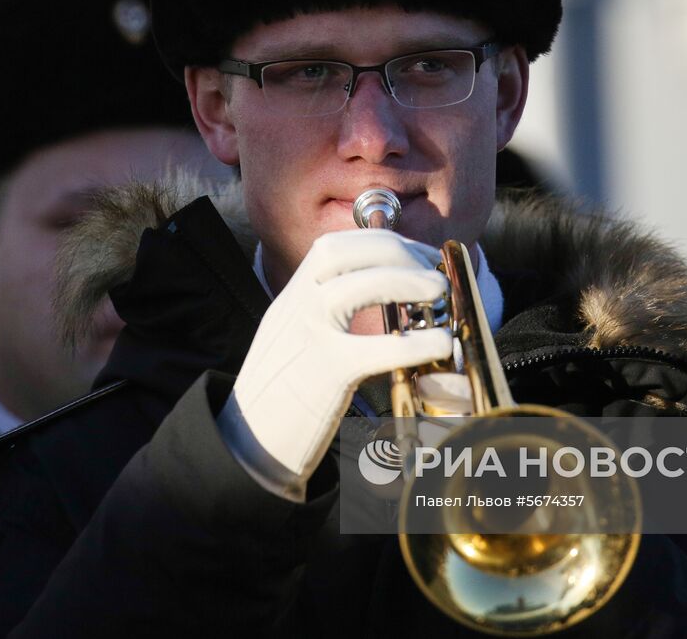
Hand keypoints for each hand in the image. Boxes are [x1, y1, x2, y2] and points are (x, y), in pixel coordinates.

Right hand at [230, 229, 452, 481]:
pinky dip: (416, 342)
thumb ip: (325, 314)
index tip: (419, 257)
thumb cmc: (280, 398)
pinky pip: (377, 348)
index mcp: (290, 297)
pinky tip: (440, 344)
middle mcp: (294, 306)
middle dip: (399, 252)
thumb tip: (379, 301)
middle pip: (347, 253)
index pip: (334, 246)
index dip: (382, 242)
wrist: (246, 445)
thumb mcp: (294, 339)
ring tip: (439, 292)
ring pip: (359, 285)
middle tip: (436, 274)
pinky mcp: (326, 374)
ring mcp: (307, 335)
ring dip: (408, 280)